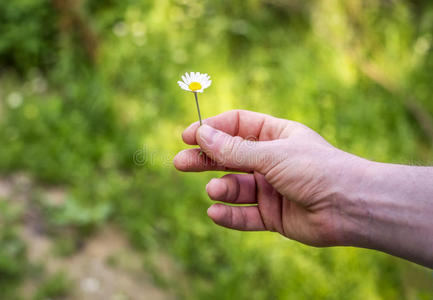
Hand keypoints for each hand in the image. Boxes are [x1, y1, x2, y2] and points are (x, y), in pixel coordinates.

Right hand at [174, 110, 366, 246]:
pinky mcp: (273, 215)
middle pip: (229, 156)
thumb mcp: (272, 154)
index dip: (212, 129)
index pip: (237, 125)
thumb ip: (235, 149)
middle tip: (179, 163)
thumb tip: (201, 135)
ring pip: (235, 187)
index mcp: (275, 136)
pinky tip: (215, 213)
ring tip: (215, 190)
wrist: (352, 207)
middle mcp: (271, 161)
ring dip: (221, 188)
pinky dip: (230, 215)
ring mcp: (271, 188)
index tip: (188, 135)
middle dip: (205, 159)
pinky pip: (245, 216)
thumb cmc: (317, 170)